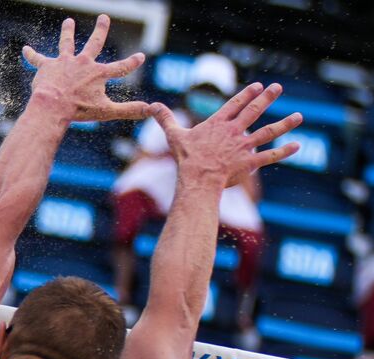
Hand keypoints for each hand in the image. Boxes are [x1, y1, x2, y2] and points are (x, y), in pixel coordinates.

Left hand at [23, 15, 148, 122]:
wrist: (53, 106)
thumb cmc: (79, 110)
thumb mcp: (107, 111)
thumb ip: (130, 110)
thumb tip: (153, 110)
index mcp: (98, 73)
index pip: (120, 67)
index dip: (132, 62)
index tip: (140, 56)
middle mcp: (83, 63)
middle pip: (94, 43)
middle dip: (100, 30)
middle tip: (103, 17)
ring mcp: (64, 63)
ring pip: (66, 43)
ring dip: (67, 32)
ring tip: (68, 22)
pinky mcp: (47, 67)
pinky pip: (37, 59)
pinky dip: (31, 55)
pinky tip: (24, 49)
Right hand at [154, 82, 302, 187]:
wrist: (197, 179)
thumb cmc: (185, 159)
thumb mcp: (174, 136)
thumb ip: (166, 119)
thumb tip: (151, 106)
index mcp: (218, 124)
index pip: (235, 104)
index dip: (246, 94)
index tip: (257, 85)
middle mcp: (234, 132)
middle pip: (254, 111)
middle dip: (267, 98)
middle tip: (278, 88)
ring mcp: (244, 146)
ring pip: (268, 132)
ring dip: (285, 123)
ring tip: (299, 115)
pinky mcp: (250, 162)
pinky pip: (270, 156)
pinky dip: (284, 151)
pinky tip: (297, 145)